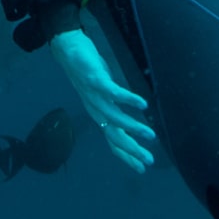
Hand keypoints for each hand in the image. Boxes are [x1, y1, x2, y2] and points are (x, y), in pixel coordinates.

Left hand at [49, 29, 155, 173]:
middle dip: (132, 149)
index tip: (142, 168)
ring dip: (132, 128)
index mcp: (99, 114)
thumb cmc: (90, 73)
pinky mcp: (95, 80)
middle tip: (149, 160)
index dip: (126, 155)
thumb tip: (130, 121)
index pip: (113, 140)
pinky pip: (113, 92)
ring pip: (114, 117)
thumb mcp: (104, 95)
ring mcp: (94, 96)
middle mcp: (96, 110)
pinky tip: (142, 104)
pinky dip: (127, 100)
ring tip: (150, 135)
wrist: (68, 50)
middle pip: (114, 135)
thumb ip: (115, 108)